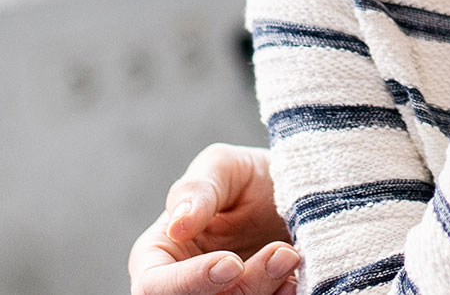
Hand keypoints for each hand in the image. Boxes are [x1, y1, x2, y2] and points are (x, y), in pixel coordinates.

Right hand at [127, 143, 297, 294]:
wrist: (296, 192)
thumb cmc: (249, 177)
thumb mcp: (224, 167)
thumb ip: (196, 190)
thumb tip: (177, 227)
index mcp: (159, 255)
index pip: (154, 285)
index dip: (188, 282)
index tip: (232, 263)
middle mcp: (184, 285)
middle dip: (243, 287)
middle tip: (282, 253)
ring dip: (266, 290)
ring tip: (291, 254)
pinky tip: (295, 278)